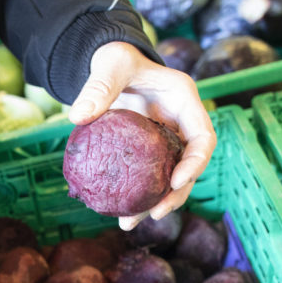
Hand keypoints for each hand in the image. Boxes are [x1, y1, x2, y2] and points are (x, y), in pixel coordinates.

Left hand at [68, 41, 216, 230]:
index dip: (196, 162)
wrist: (108, 66)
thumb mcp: (110, 65)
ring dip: (152, 203)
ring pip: (166, 178)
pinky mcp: (147, 152)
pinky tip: (116, 215)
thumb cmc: (115, 59)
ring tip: (128, 224)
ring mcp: (164, 140)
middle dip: (177, 194)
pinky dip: (133, 196)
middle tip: (156, 213)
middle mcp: (180, 124)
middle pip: (188, 166)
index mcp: (184, 101)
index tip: (176, 181)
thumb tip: (78, 116)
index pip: (203, 137)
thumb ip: (99, 87)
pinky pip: (144, 177)